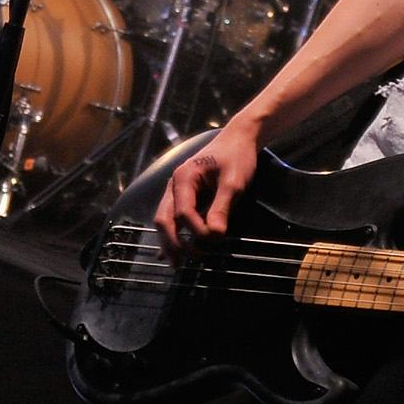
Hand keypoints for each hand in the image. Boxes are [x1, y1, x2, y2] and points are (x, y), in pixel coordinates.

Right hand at [154, 122, 261, 251]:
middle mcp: (174, 186)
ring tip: (177, 263)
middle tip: (184, 263)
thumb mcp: (234, 182)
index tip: (216, 240)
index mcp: (184, 179)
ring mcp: (176, 191)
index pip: (183, 213)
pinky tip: (171, 253)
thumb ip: (222, 207)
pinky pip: (173, 218)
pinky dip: (173, 235)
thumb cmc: (236, 157)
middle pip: (164, 219)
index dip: (197, 231)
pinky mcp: (184, 197)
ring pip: (165, 220)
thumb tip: (214, 236)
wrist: (239, 139)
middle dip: (173, 243)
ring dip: (170, 242)